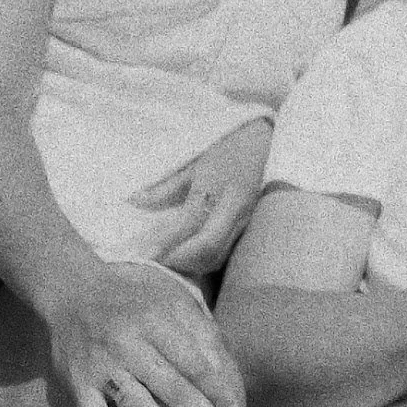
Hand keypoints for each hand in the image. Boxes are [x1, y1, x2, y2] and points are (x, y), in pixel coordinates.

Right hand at [45, 260, 244, 406]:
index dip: (218, 391)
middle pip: (171, 389)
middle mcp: (125, 343)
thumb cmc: (132, 298)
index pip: (192, 362)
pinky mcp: (77, 385)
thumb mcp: (169, 296)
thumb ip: (198, 329)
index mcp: (152, 319)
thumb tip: (226, 371)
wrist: (70, 291)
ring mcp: (99, 366)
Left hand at [136, 119, 273, 273]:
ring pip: (220, 255)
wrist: (270, 140)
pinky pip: (228, 252)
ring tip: (169, 265)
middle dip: (180, 262)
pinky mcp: (251, 227)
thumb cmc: (230, 145)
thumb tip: (135, 202)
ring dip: (194, 266)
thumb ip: (167, 186)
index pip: (187, 224)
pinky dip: (207, 261)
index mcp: (216, 187)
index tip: (144, 255)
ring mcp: (246, 220)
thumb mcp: (196, 160)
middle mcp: (233, 207)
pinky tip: (192, 261)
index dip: (165, 243)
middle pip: (207, 248)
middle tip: (155, 266)